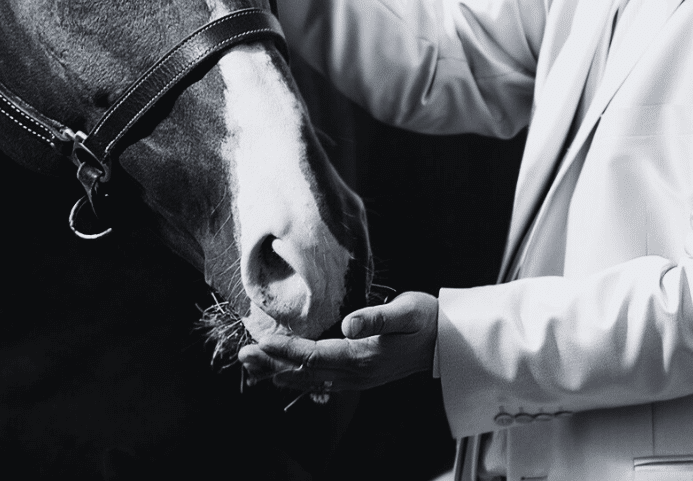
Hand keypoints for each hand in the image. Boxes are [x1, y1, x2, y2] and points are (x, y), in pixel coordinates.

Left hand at [238, 291, 438, 393]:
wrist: (449, 342)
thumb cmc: (427, 319)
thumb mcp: (406, 311)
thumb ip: (377, 317)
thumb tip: (348, 325)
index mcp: (364, 356)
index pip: (315, 355)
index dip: (286, 349)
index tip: (261, 342)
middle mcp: (357, 373)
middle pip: (306, 371)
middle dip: (272, 363)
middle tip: (243, 357)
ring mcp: (359, 378)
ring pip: (310, 379)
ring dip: (280, 373)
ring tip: (252, 368)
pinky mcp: (361, 377)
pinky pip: (321, 381)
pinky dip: (298, 377)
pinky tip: (283, 375)